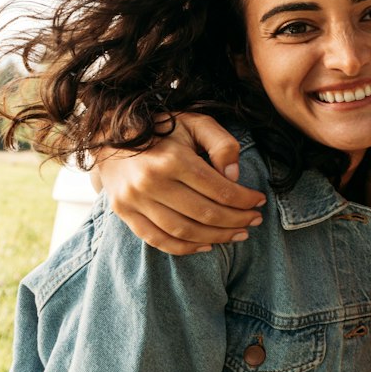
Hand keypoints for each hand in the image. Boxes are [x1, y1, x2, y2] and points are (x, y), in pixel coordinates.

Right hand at [90, 113, 264, 254]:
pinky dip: (185, 249)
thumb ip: (221, 143)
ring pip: (184, 231)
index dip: (245, 200)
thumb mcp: (195, 122)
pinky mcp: (124, 212)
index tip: (260, 202)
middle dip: (237, 220)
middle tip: (255, 221)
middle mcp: (151, 181)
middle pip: (205, 214)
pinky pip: (158, 240)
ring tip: (238, 234)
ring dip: (217, 237)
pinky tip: (207, 245)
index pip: (219, 189)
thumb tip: (235, 175)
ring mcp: (134, 200)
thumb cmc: (162, 129)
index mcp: (172, 159)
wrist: (110, 134)